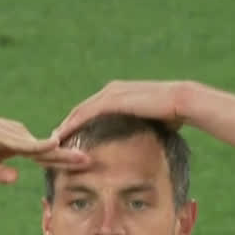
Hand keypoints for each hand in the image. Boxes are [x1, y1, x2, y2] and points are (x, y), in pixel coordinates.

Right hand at [0, 111, 88, 183]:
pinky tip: (52, 146)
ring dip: (60, 152)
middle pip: (46, 149)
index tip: (80, 165)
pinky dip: (38, 145)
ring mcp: (8, 133)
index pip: (43, 155)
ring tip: (80, 157)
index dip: (61, 160)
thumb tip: (15, 179)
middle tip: (91, 160)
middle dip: (68, 155)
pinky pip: (22, 142)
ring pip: (38, 146)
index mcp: (15, 143)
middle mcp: (16, 135)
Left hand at [52, 80, 189, 141]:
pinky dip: (73, 125)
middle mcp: (112, 90)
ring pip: (80, 112)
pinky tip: (62, 136)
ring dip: (65, 126)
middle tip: (53, 140)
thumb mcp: (151, 123)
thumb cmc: (173, 115)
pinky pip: (86, 115)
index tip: (68, 136)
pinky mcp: (112, 100)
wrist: (182, 102)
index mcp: (119, 93)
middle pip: (82, 109)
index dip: (78, 122)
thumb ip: (139, 129)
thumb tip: (141, 144)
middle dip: (67, 125)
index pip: (92, 108)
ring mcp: (111, 93)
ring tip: (52, 142)